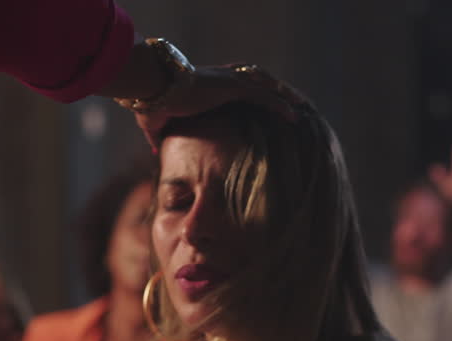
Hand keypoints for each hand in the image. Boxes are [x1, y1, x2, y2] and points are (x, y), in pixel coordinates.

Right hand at [135, 64, 299, 149]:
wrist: (150, 89)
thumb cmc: (150, 103)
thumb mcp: (156, 123)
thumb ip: (159, 136)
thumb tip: (155, 150)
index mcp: (210, 84)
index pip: (240, 85)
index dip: (256, 93)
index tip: (267, 104)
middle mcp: (223, 78)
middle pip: (259, 81)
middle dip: (277, 91)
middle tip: (293, 103)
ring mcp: (229, 80)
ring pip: (266, 86)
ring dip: (285, 96)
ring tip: (301, 107)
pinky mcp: (231, 87)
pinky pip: (264, 96)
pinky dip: (280, 104)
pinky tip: (294, 114)